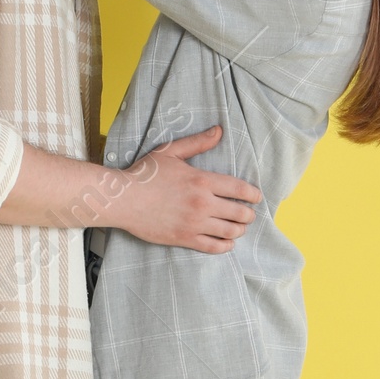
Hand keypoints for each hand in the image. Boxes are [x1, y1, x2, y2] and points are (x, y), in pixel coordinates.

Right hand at [100, 126, 261, 253]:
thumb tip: (219, 131)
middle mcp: (202, 203)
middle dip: (248, 214)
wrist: (123, 199)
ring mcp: (194, 223)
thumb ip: (197, 142)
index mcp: (202, 181)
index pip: (239, 189)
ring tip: (238, 227)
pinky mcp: (184, 239)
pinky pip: (213, 247)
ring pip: (230, 231)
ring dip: (239, 230)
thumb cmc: (145, 173)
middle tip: (248, 214)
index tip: (256, 197)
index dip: (253, 194)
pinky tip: (227, 243)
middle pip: (239, 213)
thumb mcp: (171, 151)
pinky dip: (225, 246)